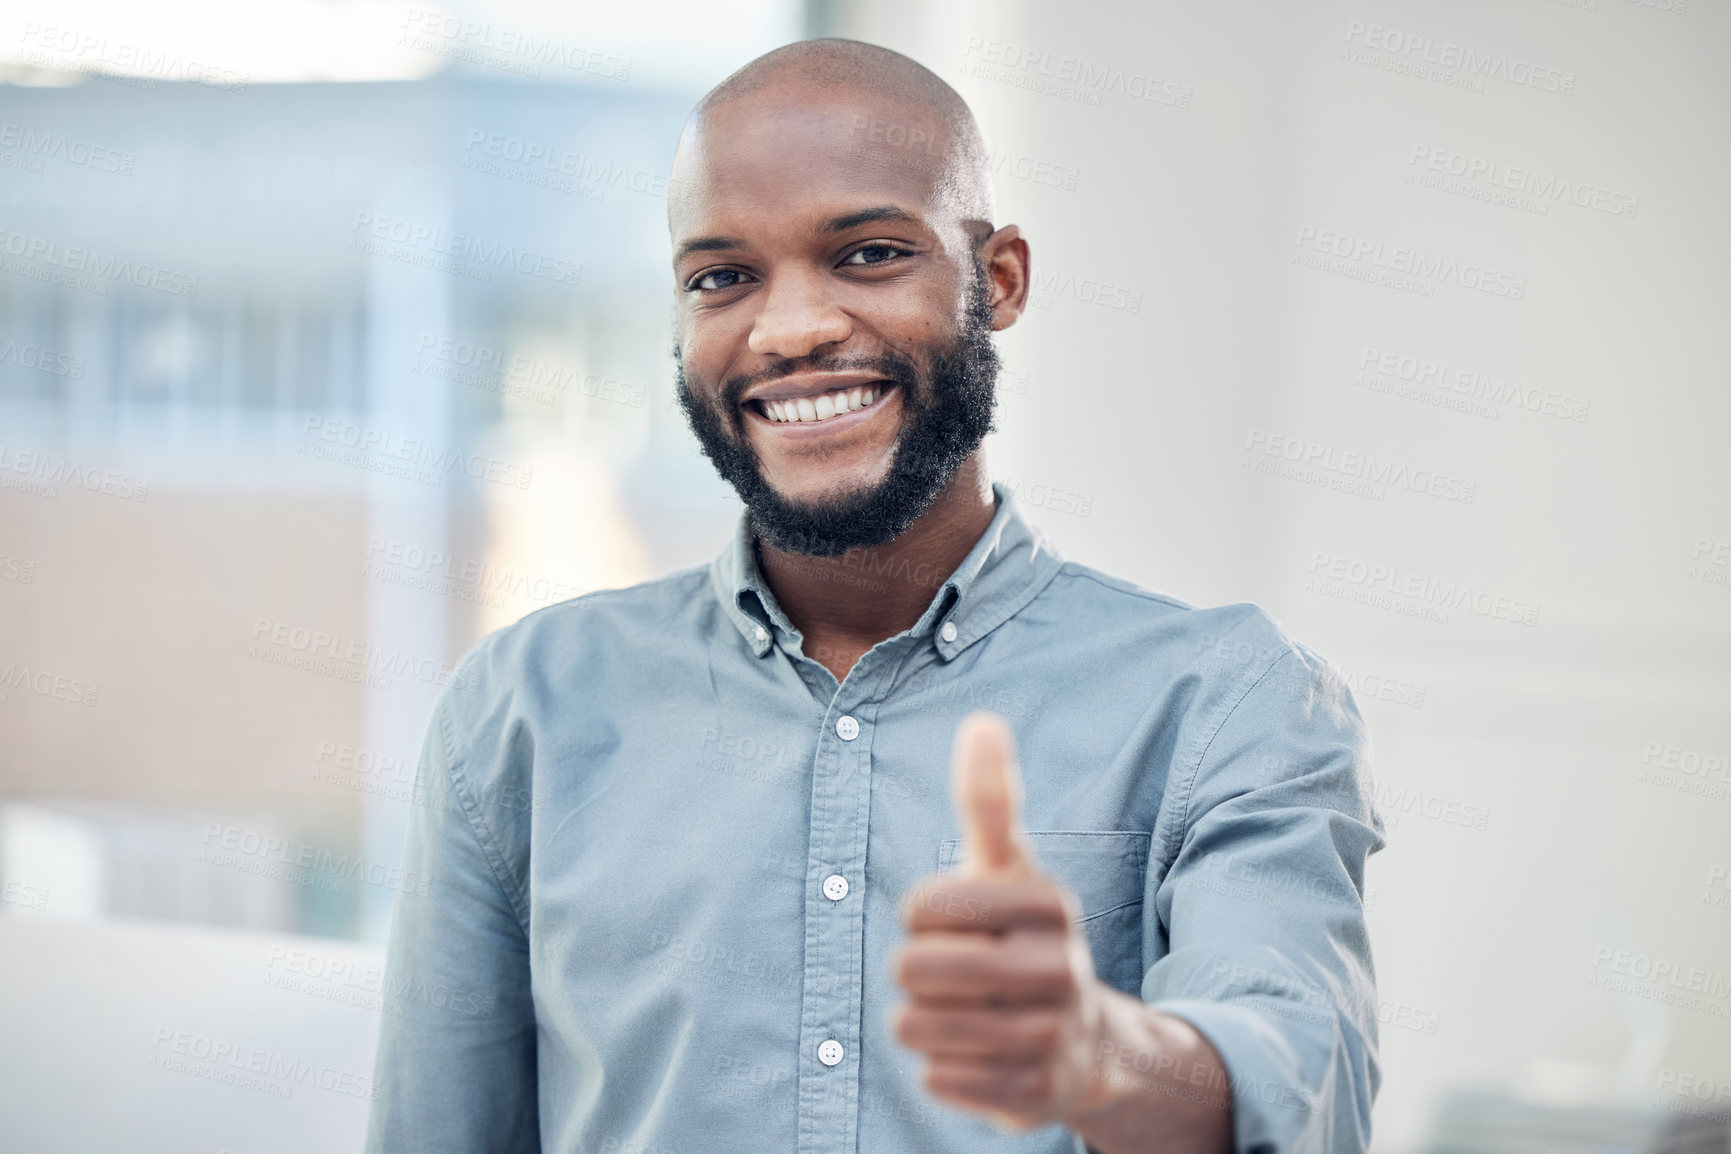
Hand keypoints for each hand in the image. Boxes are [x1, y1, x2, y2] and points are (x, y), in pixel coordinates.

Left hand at [890, 711, 1112, 1129]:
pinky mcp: (1033, 1096)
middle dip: (916, 972)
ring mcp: (1049, 1036)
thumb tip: (983, 722)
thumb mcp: (1008, 867)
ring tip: (967, 1012)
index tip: (957, 921)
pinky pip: (938, 1078)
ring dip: (925, 1020)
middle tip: (955, 973)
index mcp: (1050, 903)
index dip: (923, 914)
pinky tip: (980, 1054)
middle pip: (913, 968)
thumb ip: (988, 800)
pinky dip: (943, 1068)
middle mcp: (1060, 969)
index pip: (924, 905)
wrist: (1086, 1043)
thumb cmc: (1022, 936)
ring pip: (916, 1026)